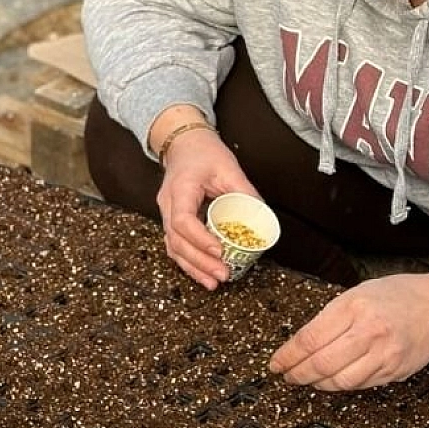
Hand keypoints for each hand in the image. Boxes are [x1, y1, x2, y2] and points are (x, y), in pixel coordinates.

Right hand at [151, 107, 256, 289]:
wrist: (184, 144)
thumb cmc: (203, 152)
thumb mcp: (229, 168)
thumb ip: (244, 192)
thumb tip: (262, 218)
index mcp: (180, 189)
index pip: (183, 220)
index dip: (200, 239)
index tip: (220, 251)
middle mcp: (167, 204)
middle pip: (176, 241)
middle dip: (200, 262)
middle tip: (222, 274)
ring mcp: (166, 214)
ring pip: (173, 248)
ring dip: (193, 268)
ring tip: (213, 282)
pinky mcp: (172, 221)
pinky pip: (175, 246)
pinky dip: (189, 263)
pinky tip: (203, 274)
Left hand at [269, 270, 428, 390]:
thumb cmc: (398, 296)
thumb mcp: (357, 294)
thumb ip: (329, 318)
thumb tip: (299, 344)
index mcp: (355, 307)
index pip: (309, 339)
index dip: (287, 356)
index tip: (276, 363)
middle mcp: (370, 332)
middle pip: (321, 364)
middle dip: (297, 374)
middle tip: (288, 374)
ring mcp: (385, 355)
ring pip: (339, 381)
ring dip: (317, 383)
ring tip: (308, 378)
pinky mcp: (395, 371)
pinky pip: (360, 385)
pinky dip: (341, 384)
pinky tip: (334, 378)